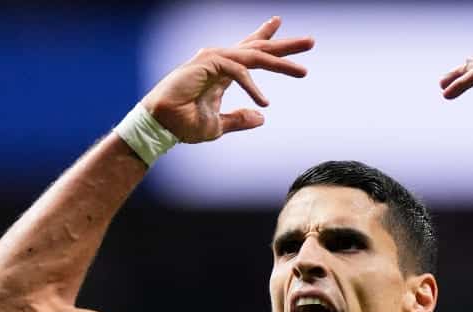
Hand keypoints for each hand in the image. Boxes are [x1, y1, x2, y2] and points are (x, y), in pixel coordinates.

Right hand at [141, 16, 313, 142]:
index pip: (248, 51)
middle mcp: (219, 62)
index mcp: (222, 72)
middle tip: (311, 41)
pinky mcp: (207, 65)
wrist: (161, 127)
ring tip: (303, 72)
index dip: (264, 37)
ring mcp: (213, 60)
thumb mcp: (219, 125)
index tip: (278, 24)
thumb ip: (240, 119)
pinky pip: (238, 72)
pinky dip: (252, 86)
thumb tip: (262, 118)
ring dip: (280, 64)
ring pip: (254, 57)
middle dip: (285, 45)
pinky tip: (264, 102)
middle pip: (257, 48)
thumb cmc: (183, 125)